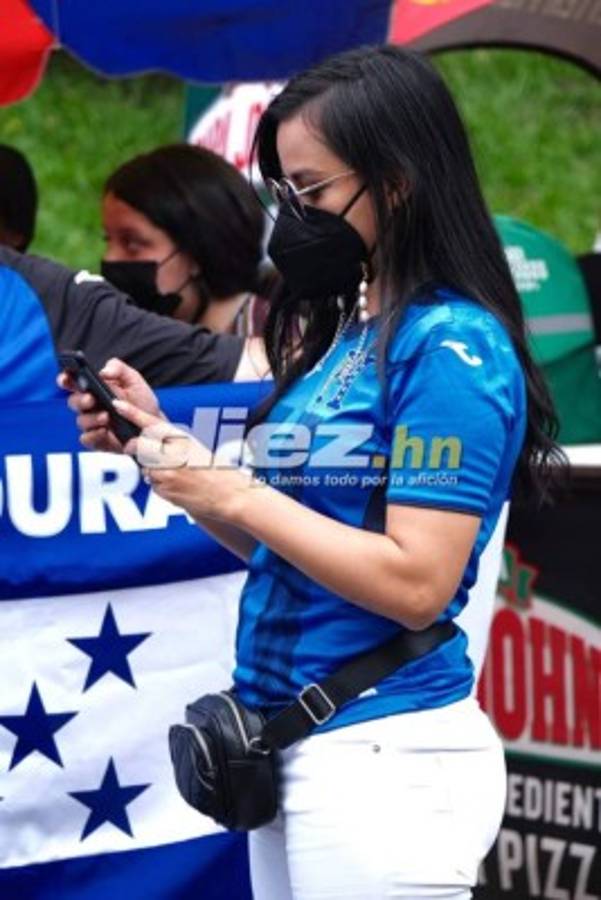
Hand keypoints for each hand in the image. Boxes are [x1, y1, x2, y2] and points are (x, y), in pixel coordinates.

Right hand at [57, 358, 160, 451]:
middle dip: (80, 400)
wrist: (153, 425)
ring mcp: (91, 423)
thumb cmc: (141, 401)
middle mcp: (89, 406)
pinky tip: (105, 430)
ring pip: (81, 421)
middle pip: (73, 402)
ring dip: (92, 418)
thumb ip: (119, 369)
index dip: (64, 379)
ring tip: (106, 416)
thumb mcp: (133, 380)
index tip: (66, 378)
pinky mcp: (97, 440)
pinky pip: (87, 439)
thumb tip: (103, 372)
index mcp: (93, 388)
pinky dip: (94, 435)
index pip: (71, 382)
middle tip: (91, 398)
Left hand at [115, 400, 258, 522]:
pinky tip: (178, 485)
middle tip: (136, 449)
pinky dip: (160, 484)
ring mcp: (167, 473)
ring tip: (176, 473)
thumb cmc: (216, 471)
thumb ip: (173, 443)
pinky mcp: (164, 490)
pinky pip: (153, 484)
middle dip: (134, 448)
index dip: (132, 412)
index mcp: (183, 439)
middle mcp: (173, 454)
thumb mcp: (196, 448)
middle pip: (139, 445)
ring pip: (145, 466)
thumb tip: (149, 444)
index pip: (152, 423)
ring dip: (153, 470)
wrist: (230, 495)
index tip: (117, 404)